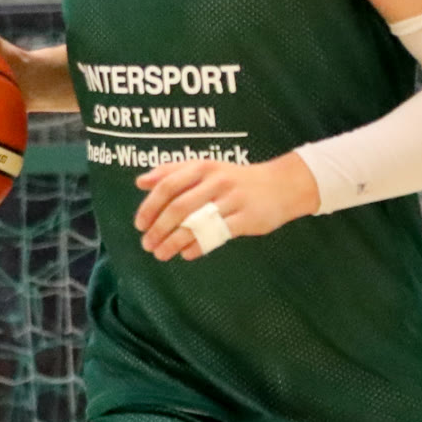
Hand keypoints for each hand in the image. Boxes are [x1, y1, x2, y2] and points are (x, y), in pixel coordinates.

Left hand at [134, 153, 319, 260]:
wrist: (281, 185)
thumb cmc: (235, 179)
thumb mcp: (206, 167)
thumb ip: (172, 172)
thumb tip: (140, 181)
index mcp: (203, 167)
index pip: (168, 186)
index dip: (149, 207)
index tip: (140, 225)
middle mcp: (217, 182)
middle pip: (179, 208)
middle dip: (158, 229)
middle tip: (147, 245)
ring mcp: (233, 201)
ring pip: (196, 224)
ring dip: (173, 242)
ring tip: (160, 254)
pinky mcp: (246, 219)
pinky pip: (216, 235)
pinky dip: (197, 246)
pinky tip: (186, 254)